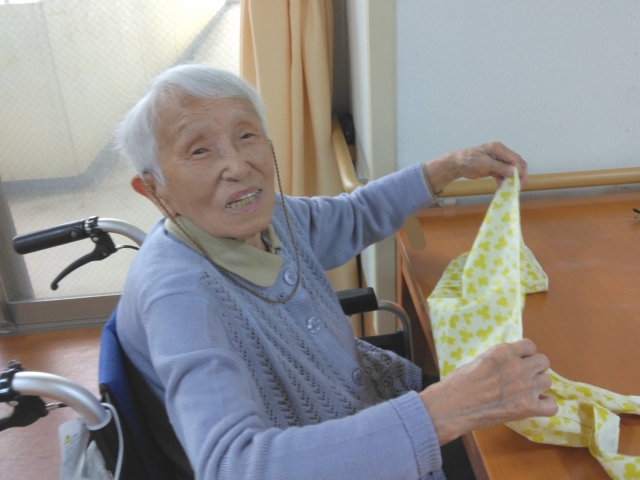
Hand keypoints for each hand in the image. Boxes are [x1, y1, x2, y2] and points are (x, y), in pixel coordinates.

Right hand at [419, 339, 556, 444]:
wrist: (453, 406)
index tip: (518, 361)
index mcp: (504, 351)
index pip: (529, 345)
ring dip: (538, 385)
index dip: (525, 354)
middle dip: (534, 367)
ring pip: (547, 381)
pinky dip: (544, 406)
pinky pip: (551, 406)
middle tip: (523, 376)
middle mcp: (518, 366)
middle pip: (543, 362)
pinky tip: (534, 405)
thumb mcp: (478, 360)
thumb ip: (499, 361)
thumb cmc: (458, 383)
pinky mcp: (527, 408)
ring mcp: (525, 387)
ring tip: (525, 391)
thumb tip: (509, 363)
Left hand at [423, 142, 527, 194]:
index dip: (520, 170)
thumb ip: (500, 167)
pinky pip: (503, 175)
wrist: (456, 164)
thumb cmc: (468, 160)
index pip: (516, 159)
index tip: (520, 181)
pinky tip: (501, 187)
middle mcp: (501, 154)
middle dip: (518, 175)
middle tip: (517, 187)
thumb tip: (514, 172)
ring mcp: (498, 161)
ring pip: (511, 171)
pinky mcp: (494, 168)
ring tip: (509, 189)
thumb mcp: (484, 163)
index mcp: (499, 149)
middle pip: (516, 164)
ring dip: (511, 179)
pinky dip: (504, 181)